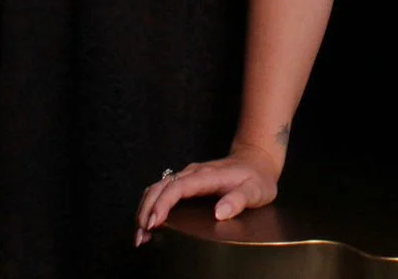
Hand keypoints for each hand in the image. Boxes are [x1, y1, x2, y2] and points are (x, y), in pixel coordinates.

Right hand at [133, 145, 280, 244]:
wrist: (256, 161)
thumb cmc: (256, 178)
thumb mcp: (255, 191)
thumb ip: (238, 200)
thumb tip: (219, 213)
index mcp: (206, 176)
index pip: (177, 188)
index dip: (162, 204)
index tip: (153, 223)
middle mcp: (193, 174)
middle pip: (159, 187)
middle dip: (146, 211)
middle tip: (141, 237)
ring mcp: (187, 176)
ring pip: (157, 188)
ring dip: (145, 209)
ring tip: (141, 235)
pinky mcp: (186, 182)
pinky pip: (162, 191)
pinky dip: (151, 206)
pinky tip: (149, 223)